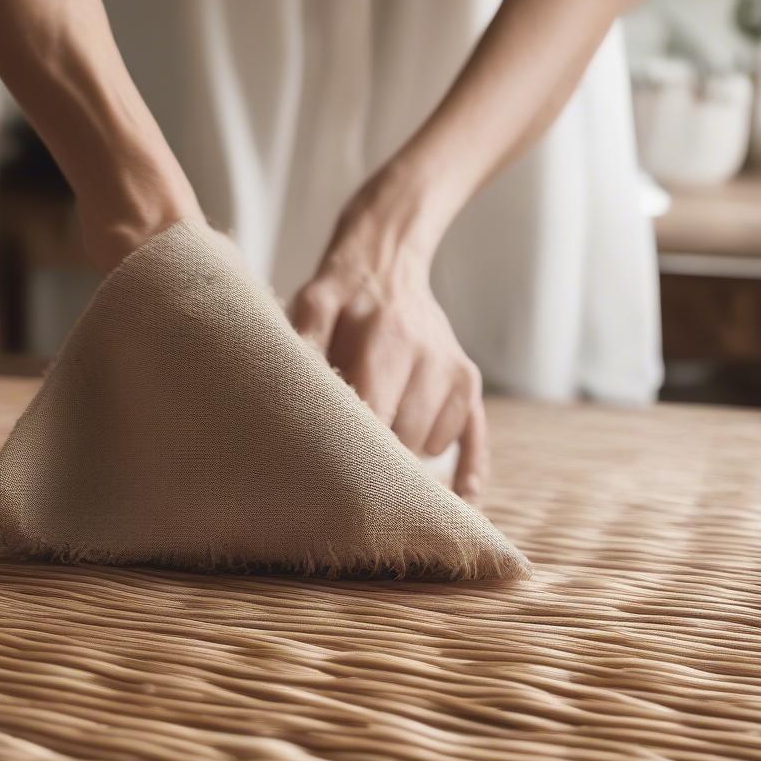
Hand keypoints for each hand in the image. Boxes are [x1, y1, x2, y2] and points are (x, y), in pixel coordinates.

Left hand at [290, 167, 488, 500]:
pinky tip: (463, 497)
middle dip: (376, 459)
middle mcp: (426, 355)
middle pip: (402, 437)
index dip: (350, 448)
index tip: (327, 473)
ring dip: (403, 455)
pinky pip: (475, 437)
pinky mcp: (468, 382)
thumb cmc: (339, 296)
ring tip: (375, 438)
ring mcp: (452, 371)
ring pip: (430, 444)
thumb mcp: (312, 305)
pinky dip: (469, 471)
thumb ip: (303, 341)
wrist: (387, 263)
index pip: (371, 415)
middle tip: (346, 472)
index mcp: (385, 337)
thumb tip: (285, 383)